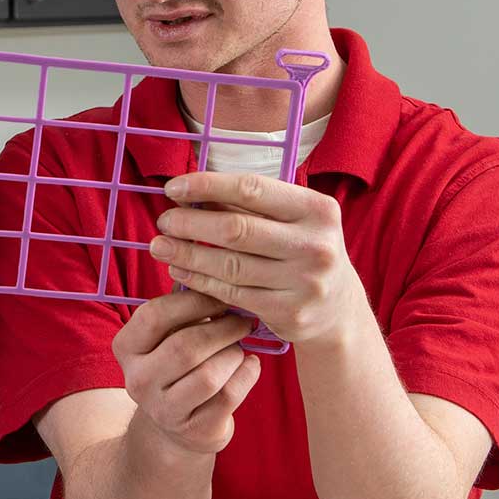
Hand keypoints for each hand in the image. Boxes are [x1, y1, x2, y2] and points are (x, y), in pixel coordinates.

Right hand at [112, 288, 261, 456]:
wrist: (176, 426)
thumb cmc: (177, 365)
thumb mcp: (168, 335)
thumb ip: (182, 306)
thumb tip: (210, 270)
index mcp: (126, 348)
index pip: (154, 315)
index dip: (193, 301)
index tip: (220, 296)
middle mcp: (137, 380)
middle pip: (186, 346)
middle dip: (223, 329)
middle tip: (243, 321)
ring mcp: (163, 410)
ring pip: (210, 374)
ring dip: (234, 354)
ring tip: (239, 347)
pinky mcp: (194, 430)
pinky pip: (229, 395)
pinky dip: (247, 374)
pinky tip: (249, 365)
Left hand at [148, 171, 366, 345]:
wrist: (338, 310)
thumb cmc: (304, 252)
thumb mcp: (292, 222)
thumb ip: (248, 207)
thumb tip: (190, 193)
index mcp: (317, 209)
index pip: (251, 188)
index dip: (206, 186)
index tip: (172, 188)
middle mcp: (315, 244)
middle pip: (236, 229)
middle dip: (190, 223)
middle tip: (163, 222)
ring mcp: (304, 282)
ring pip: (230, 265)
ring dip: (187, 254)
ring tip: (159, 246)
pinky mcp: (289, 312)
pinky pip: (232, 293)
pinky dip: (199, 280)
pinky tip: (179, 270)